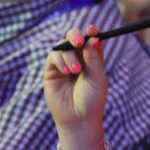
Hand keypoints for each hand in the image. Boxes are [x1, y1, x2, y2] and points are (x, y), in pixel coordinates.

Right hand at [43, 25, 108, 142]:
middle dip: (76, 35)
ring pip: (63, 46)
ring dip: (70, 55)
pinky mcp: (52, 71)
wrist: (78, 119)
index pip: (91, 38)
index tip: (93, 29)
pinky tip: (67, 72)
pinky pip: (53, 56)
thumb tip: (92, 37)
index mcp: (93, 58)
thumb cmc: (92, 100)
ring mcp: (64, 64)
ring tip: (76, 71)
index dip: (92, 31)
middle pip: (74, 37)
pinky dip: (60, 60)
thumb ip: (93, 57)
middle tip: (79, 41)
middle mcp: (78, 59)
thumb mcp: (97, 77)